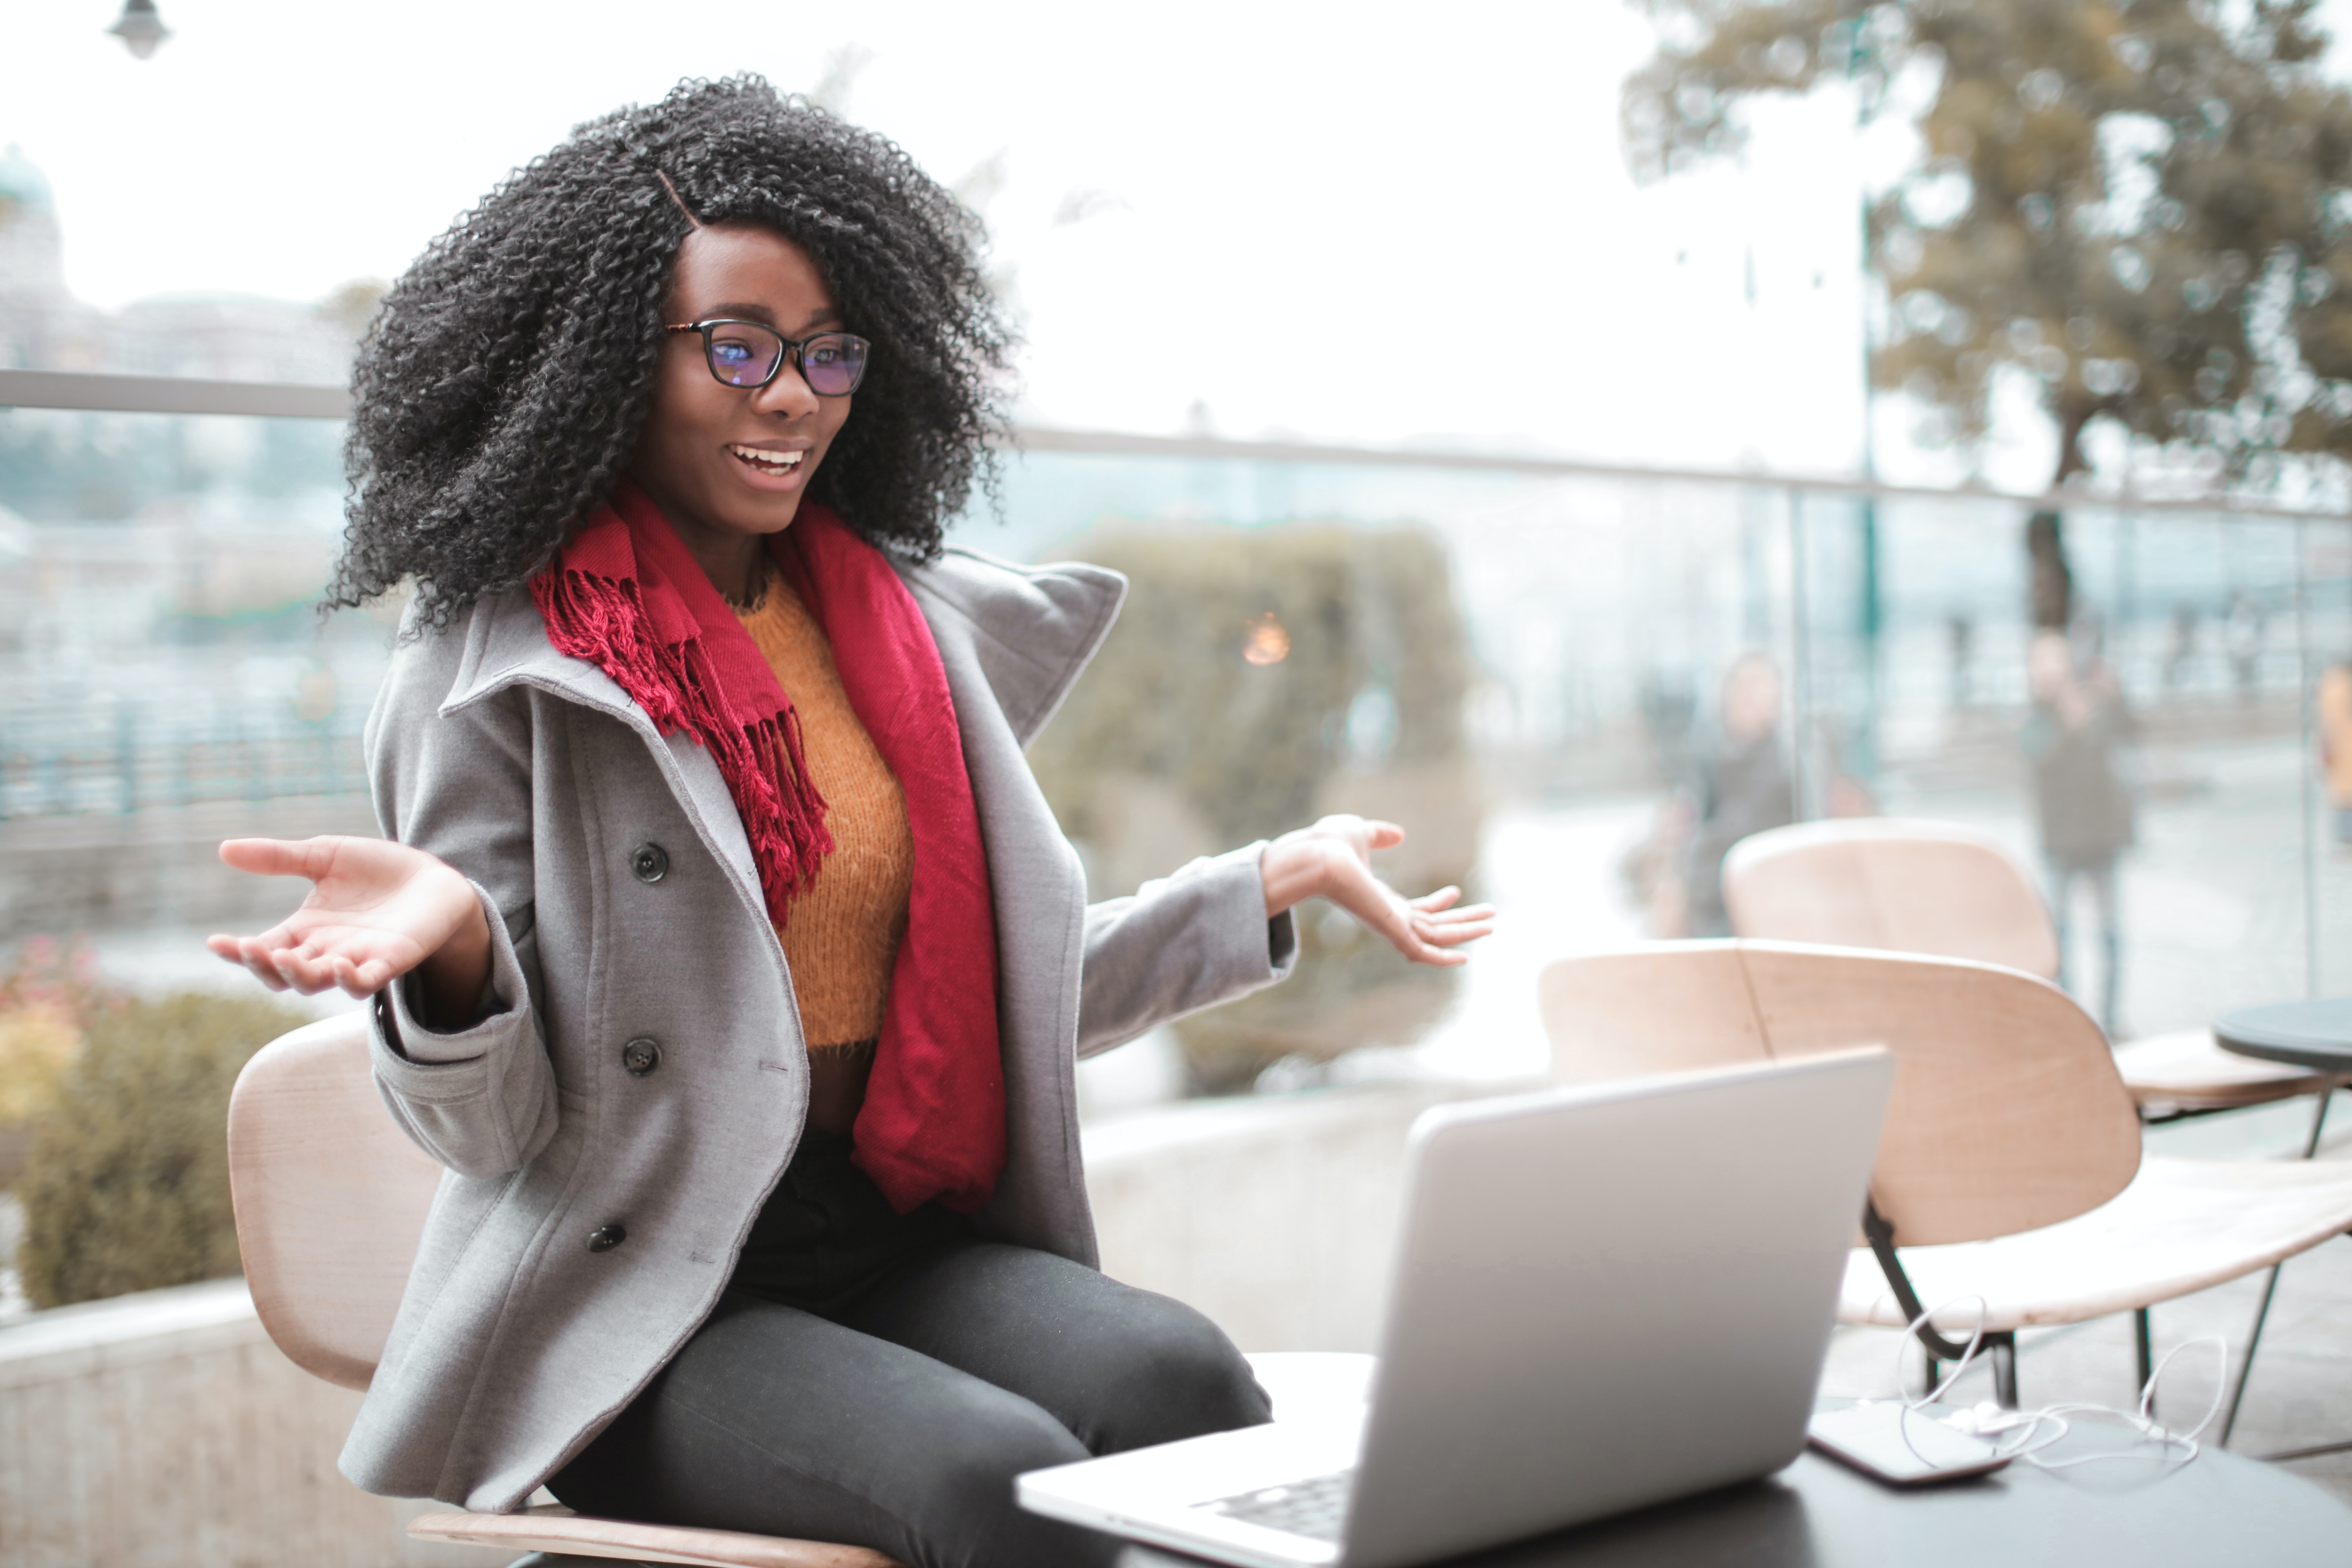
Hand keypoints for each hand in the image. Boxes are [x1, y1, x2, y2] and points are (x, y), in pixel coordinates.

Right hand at [206, 836, 490, 1015]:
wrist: (433, 878)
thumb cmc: (377, 870)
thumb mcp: (325, 856)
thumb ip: (280, 857)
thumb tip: (223, 849)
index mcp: (304, 930)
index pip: (263, 948)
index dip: (237, 951)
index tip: (215, 942)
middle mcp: (324, 951)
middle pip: (282, 974)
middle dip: (262, 965)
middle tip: (249, 947)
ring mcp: (356, 960)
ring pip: (317, 983)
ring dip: (299, 974)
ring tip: (285, 957)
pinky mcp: (390, 962)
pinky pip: (365, 982)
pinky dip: (350, 979)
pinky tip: (339, 965)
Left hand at [1260, 815, 1495, 966]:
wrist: (1316, 855)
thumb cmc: (1330, 844)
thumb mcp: (1360, 833)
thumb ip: (1379, 835)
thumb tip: (1399, 834)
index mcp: (1379, 899)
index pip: (1415, 910)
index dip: (1437, 904)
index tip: (1456, 891)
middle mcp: (1386, 916)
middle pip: (1433, 926)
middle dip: (1463, 922)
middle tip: (1490, 917)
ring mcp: (1389, 925)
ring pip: (1436, 937)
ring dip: (1465, 932)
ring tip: (1492, 925)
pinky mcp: (1390, 930)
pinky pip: (1421, 951)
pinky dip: (1442, 958)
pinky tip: (1465, 957)